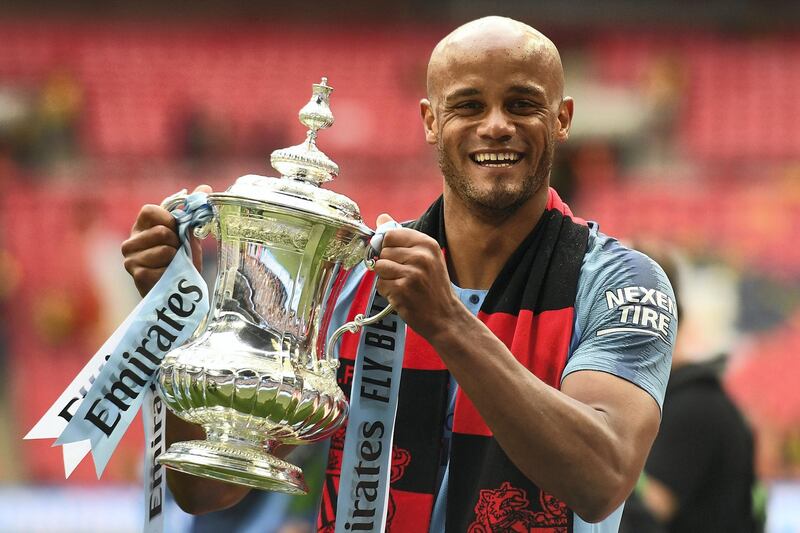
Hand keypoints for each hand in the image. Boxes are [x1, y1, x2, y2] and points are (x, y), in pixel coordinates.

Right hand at [121, 185, 211, 296]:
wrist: (180, 291)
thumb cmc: (181, 259)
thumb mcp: (188, 233)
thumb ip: (193, 210)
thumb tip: (205, 188)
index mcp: (140, 227)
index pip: (150, 210)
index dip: (168, 220)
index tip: (176, 230)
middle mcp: (130, 242)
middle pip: (162, 232)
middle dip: (177, 243)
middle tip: (176, 253)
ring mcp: (130, 260)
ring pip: (165, 250)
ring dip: (176, 259)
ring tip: (173, 265)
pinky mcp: (138, 276)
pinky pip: (164, 268)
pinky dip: (173, 272)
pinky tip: (169, 276)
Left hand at [372, 213, 462, 339]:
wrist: (446, 316)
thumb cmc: (434, 286)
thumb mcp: (427, 257)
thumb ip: (403, 237)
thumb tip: (381, 217)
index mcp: (427, 244)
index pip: (390, 234)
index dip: (387, 246)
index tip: (397, 257)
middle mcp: (421, 256)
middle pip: (383, 251)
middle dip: (387, 264)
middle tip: (404, 276)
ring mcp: (411, 273)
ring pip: (379, 267)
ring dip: (386, 278)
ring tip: (402, 286)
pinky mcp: (402, 290)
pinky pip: (380, 284)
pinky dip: (387, 292)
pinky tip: (402, 296)